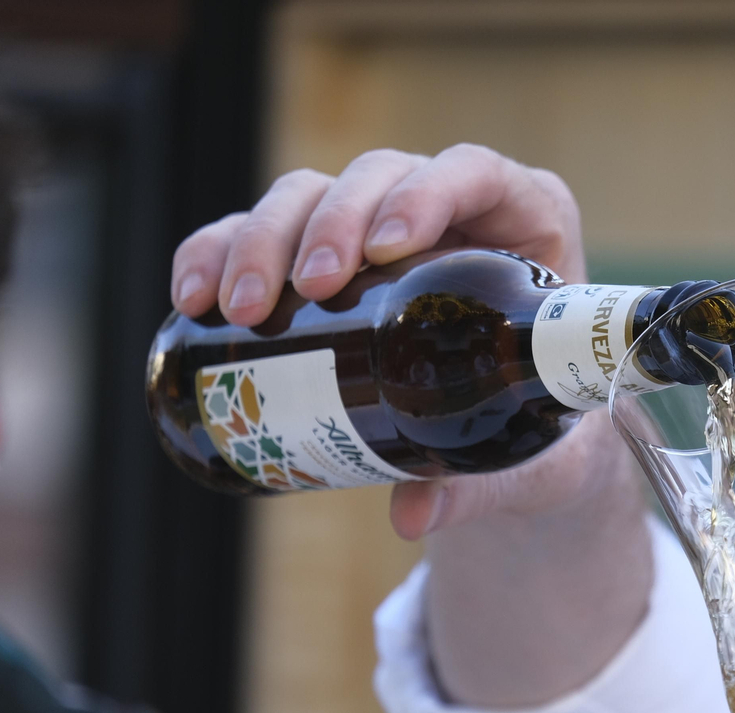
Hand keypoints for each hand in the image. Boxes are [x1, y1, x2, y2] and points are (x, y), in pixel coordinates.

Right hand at [168, 144, 603, 539]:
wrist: (513, 439)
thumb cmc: (542, 429)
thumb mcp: (536, 459)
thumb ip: (483, 483)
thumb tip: (411, 516)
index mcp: (526, 225)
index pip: (475, 173)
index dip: (426, 193)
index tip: (387, 249)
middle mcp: (448, 211)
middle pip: (376, 177)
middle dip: (329, 224)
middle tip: (312, 291)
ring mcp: (376, 228)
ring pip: (307, 193)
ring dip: (261, 239)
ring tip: (241, 311)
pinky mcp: (319, 257)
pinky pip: (255, 233)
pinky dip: (216, 253)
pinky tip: (192, 300)